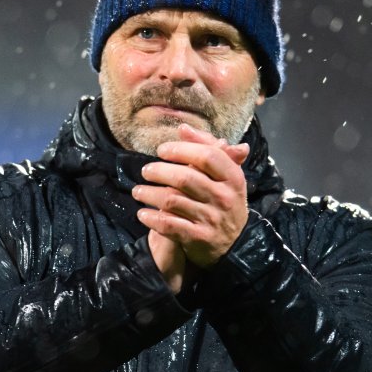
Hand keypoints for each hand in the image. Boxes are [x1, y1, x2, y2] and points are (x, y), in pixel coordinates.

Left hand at [132, 124, 250, 275]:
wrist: (233, 243)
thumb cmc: (223, 200)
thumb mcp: (224, 175)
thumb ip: (206, 148)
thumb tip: (183, 128)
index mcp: (233, 178)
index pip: (207, 156)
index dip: (181, 150)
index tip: (162, 150)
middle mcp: (224, 198)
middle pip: (185, 178)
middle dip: (159, 171)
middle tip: (145, 171)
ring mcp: (212, 219)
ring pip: (172, 201)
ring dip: (149, 194)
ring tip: (137, 191)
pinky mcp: (199, 238)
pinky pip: (169, 225)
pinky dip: (151, 218)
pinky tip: (142, 213)